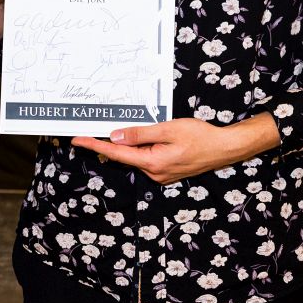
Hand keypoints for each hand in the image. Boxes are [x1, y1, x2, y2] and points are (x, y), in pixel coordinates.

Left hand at [71, 114, 280, 183]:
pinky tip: (139, 137)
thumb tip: (115, 137)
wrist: (225, 148)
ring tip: (120, 130)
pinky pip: (146, 158)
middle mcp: (154, 173)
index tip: (77, 140)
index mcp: (152, 163)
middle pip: (124, 156)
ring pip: (136, 157)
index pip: (117, 154)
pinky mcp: (166, 170)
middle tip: (89, 130)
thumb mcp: (168, 129)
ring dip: (127, 144)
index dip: (95, 146)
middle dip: (108, 143)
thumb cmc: (200, 136)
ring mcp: (161, 174)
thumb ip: (140, 134)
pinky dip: (139, 148)